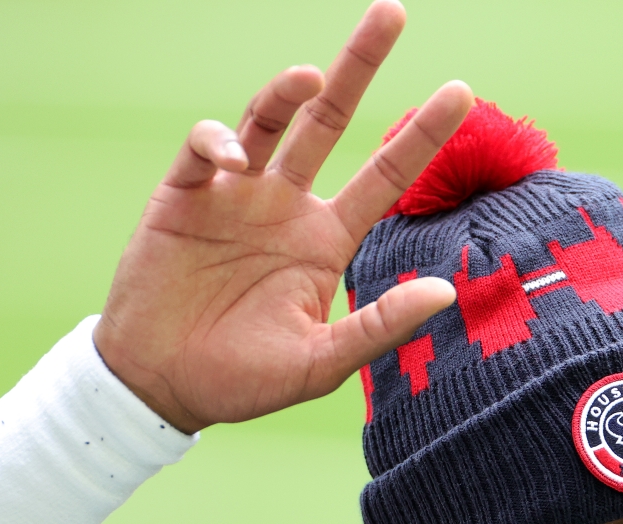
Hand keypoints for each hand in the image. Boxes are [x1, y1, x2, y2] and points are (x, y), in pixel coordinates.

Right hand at [92, 1, 472, 432]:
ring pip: (268, 120)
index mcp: (325, 240)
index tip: (462, 92)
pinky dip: (219, 140)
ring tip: (309, 77)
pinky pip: (206, 149)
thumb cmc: (242, 380)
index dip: (422, 135)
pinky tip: (233, 158)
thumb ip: (378, 326)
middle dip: (360, 66)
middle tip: (393, 11)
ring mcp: (235, 195)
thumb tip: (445, 293)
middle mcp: (286, 206)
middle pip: (330, 121)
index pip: (386, 175)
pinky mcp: (184, 196)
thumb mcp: (320, 362)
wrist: (160, 386)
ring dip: (286, 91)